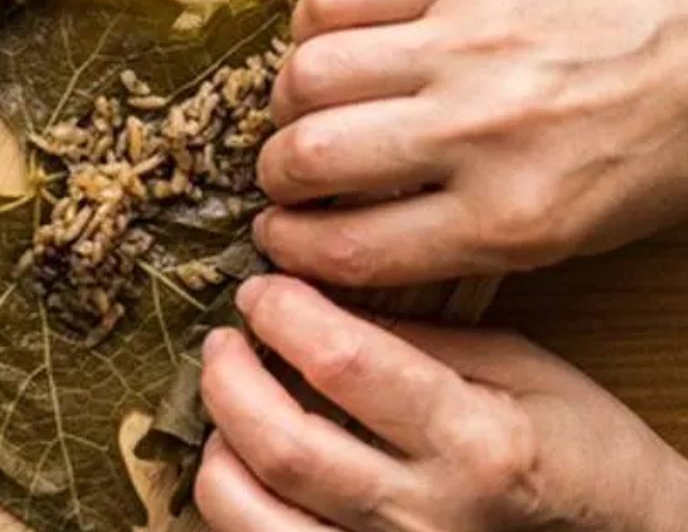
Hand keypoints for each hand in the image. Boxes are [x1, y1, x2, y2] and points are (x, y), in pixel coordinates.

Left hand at [195, 275, 687, 531]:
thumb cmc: (582, 456)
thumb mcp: (525, 370)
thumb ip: (421, 338)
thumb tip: (318, 305)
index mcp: (476, 443)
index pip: (345, 365)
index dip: (284, 316)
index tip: (261, 293)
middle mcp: (425, 517)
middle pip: (282, 444)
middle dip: (228, 378)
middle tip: (223, 342)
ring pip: (254, 519)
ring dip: (219, 453)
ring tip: (226, 410)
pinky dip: (239, 509)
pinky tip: (246, 470)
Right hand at [255, 0, 687, 285]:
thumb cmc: (643, 148)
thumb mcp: (563, 235)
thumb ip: (451, 245)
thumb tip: (337, 240)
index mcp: (509, 217)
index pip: (348, 247)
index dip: (291, 247)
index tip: (277, 237)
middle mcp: (477, 132)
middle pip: (309, 156)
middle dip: (276, 174)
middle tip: (286, 171)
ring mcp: (466, 44)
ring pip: (309, 73)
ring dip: (287, 99)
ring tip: (306, 104)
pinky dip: (312, 24)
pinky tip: (331, 43)